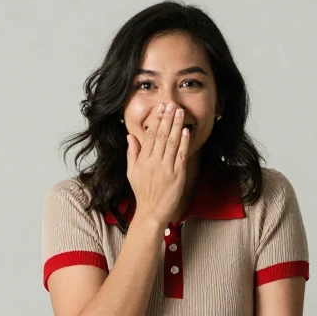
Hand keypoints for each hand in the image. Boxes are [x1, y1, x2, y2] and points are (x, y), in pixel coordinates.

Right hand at [125, 102, 188, 226]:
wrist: (152, 212)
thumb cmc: (142, 193)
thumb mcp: (131, 173)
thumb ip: (132, 153)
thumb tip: (130, 136)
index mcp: (143, 160)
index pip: (150, 135)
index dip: (156, 120)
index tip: (160, 108)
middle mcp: (154, 162)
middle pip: (161, 135)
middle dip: (167, 118)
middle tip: (171, 104)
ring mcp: (166, 168)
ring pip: (172, 142)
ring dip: (176, 126)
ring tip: (180, 112)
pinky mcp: (177, 174)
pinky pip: (181, 155)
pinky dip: (184, 142)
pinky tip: (186, 131)